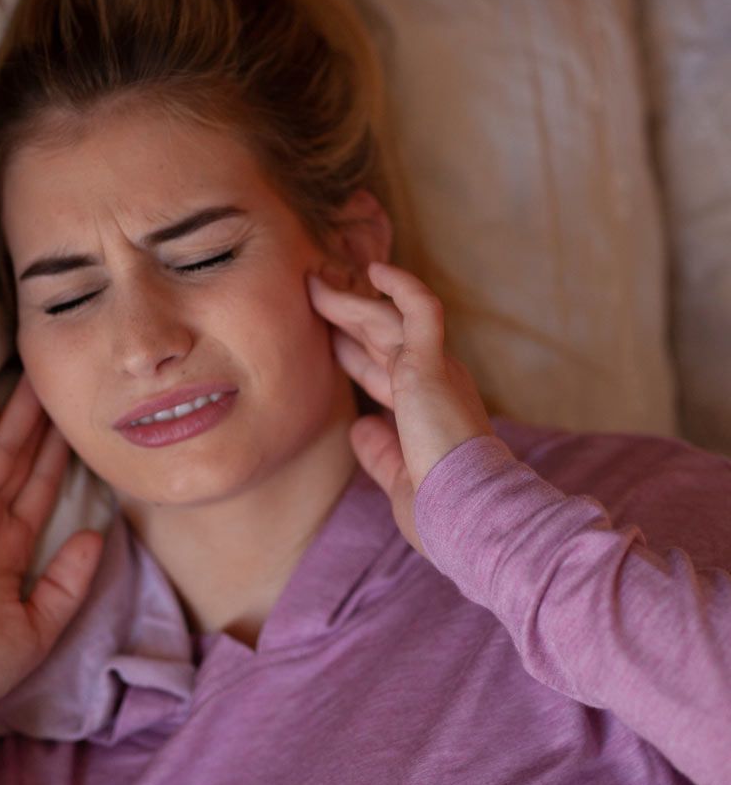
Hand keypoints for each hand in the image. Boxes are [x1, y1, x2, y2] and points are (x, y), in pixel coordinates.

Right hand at [0, 374, 103, 731]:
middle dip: (40, 425)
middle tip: (58, 383)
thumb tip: (97, 535)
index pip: (41, 489)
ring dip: (15, 420)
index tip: (77, 423)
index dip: (59, 456)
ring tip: (35, 381)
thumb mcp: (39, 626)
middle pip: (20, 462)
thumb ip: (70, 581)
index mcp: (11, 548)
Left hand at [307, 261, 493, 555]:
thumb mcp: (399, 477)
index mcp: (426, 410)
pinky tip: (374, 269)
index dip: (352, 353)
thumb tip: (359, 427)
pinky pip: (420, 310)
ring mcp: (435, 371)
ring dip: (348, 302)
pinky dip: (401, 286)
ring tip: (315, 282)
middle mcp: (434, 383)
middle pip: (378, 339)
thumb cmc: (441, 509)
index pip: (382, 372)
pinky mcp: (432, 365)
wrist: (469, 515)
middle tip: (314, 295)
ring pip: (385, 321)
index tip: (327, 340)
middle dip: (345, 317)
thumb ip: (379, 450)